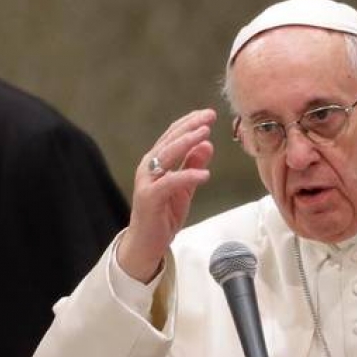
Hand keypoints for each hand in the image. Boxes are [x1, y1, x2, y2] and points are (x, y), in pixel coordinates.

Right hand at [118, 109, 216, 281]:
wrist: (147, 243)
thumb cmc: (164, 214)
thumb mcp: (184, 187)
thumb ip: (192, 166)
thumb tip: (207, 144)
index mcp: (156, 162)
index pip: (173, 136)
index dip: (190, 123)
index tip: (208, 113)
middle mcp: (149, 167)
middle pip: (170, 140)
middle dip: (190, 126)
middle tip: (209, 115)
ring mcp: (147, 181)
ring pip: (166, 156)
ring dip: (186, 143)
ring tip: (205, 135)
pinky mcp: (150, 198)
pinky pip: (170, 183)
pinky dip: (187, 176)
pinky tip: (205, 174)